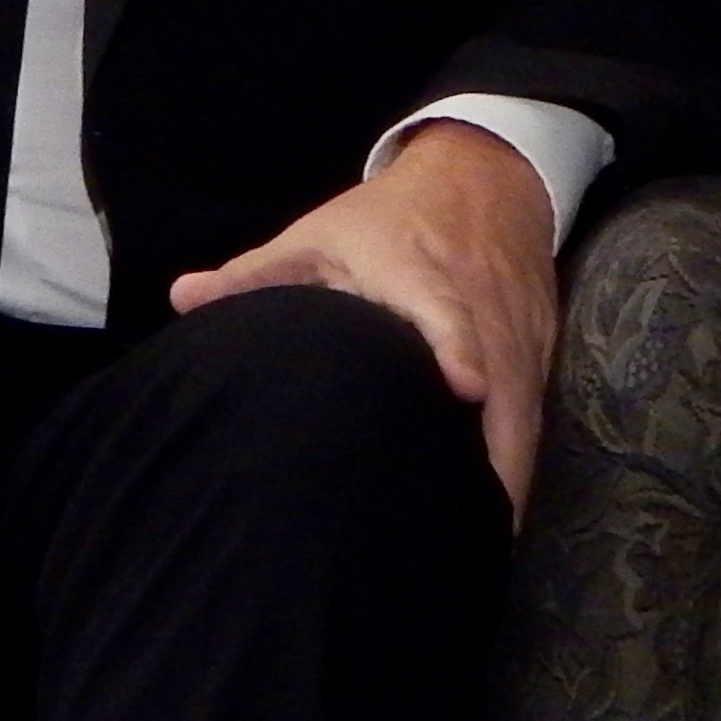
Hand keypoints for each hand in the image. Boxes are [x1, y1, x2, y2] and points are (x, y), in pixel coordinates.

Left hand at [165, 119, 561, 516]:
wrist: (484, 180)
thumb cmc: (387, 220)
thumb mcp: (319, 235)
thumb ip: (256, 274)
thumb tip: (181, 298)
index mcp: (422, 275)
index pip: (448, 311)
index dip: (460, 347)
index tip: (466, 386)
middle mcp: (481, 306)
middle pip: (504, 382)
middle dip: (495, 453)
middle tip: (475, 526)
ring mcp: (519, 332)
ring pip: (524, 410)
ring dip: (508, 474)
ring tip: (482, 540)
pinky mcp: (539, 351)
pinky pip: (535, 414)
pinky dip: (518, 460)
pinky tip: (494, 512)